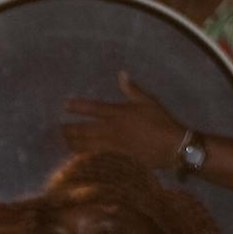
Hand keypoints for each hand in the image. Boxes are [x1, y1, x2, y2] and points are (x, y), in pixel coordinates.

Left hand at [64, 75, 194, 168]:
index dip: (76, 106)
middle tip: (58, 130)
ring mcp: (112, 146)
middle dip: (68, 129)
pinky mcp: (117, 159)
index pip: (91, 108)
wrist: (174, 147)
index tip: (65, 106)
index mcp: (118, 113)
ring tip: (63, 143)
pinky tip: (76, 158)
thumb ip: (132, 89)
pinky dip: (84, 158)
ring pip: (85, 145)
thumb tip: (121, 74)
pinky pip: (95, 158)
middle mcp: (112, 129)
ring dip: (72, 144)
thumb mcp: (149, 101)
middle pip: (83, 130)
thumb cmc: (163, 122)